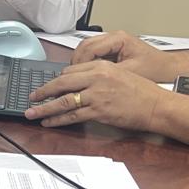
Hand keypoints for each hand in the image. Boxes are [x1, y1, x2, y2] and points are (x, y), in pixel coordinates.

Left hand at [25, 60, 169, 131]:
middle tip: (31, 97)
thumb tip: (77, 82)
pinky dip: (58, 120)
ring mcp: (97, 95)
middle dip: (43, 91)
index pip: (70, 71)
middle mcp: (97, 78)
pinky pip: (72, 116)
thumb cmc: (142, 91)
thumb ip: (97, 75)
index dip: (56, 80)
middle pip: (62, 83)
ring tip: (32, 113)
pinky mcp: (99, 111)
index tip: (47, 86)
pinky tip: (49, 122)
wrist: (157, 105)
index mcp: (101, 66)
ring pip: (64, 101)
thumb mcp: (119, 74)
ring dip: (45, 108)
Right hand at [69, 30, 182, 81]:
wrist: (170, 68)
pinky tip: (86, 75)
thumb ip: (108, 75)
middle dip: (75, 63)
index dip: (79, 64)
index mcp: (119, 39)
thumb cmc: (156, 70)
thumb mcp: (130, 73)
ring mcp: (113, 42)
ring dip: (79, 63)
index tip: (74, 77)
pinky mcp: (113, 49)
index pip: (88, 48)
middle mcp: (114, 37)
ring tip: (78, 77)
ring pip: (85, 49)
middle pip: (83, 46)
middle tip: (71, 78)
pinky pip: (92, 53)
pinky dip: (86, 63)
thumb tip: (89, 82)